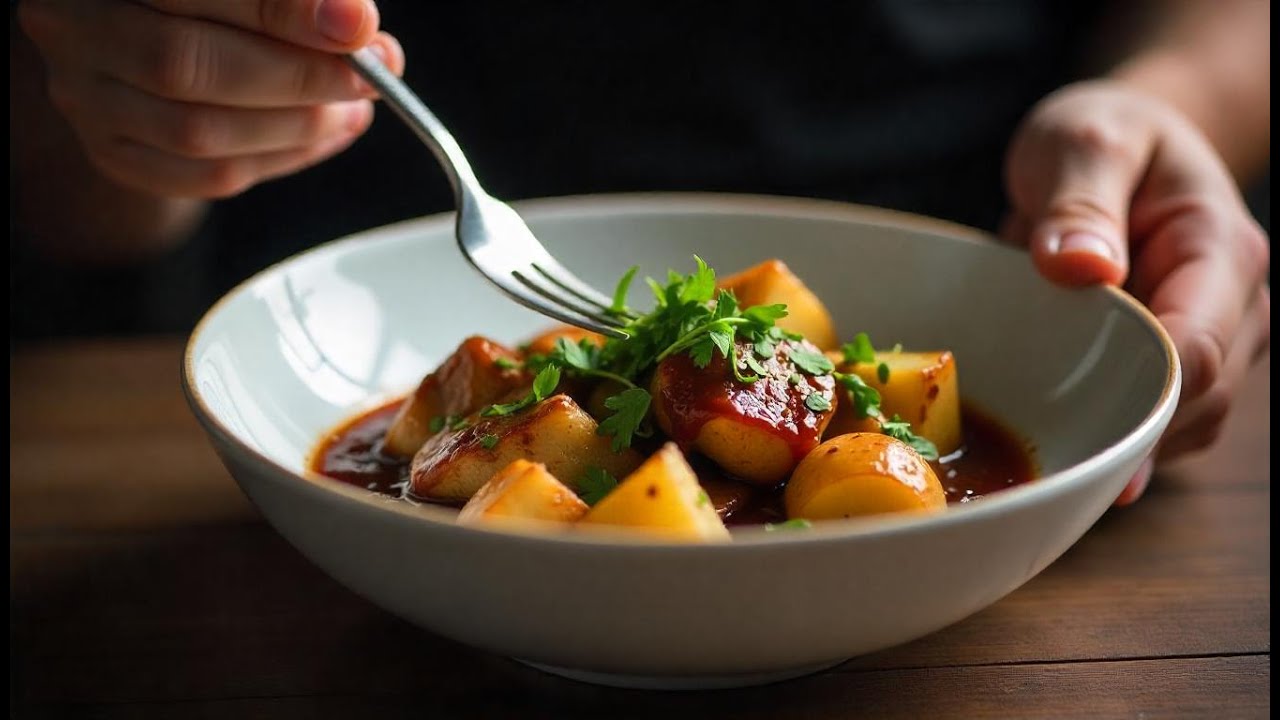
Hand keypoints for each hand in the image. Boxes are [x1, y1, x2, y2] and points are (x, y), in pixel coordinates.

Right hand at [17, 0, 404, 198]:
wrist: (153, 29)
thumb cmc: (217, 0)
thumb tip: (358, 29)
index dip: (283, 11)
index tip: (358, 27)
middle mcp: (73, 26)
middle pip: (185, 64)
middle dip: (297, 77)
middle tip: (368, 78)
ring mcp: (85, 97)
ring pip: (197, 132)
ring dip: (297, 126)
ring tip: (352, 107)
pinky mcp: (113, 153)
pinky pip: (203, 176)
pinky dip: (279, 159)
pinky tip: (323, 135)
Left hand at [1003, 81, 1269, 504]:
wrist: (1119, 143)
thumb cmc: (1101, 137)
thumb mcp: (1079, 143)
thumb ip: (1077, 203)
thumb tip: (1079, 267)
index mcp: (1222, 251)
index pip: (1197, 349)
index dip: (1140, 397)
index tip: (1070, 424)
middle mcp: (1238, 308)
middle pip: (1195, 403)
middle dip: (1122, 431)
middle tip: (1035, 449)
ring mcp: (1217, 343)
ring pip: (1179, 428)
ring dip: (1116, 442)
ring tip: (1042, 446)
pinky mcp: (1180, 366)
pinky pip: (1155, 424)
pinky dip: (1112, 437)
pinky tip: (1061, 445)